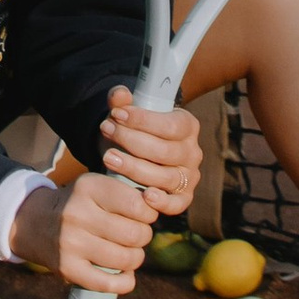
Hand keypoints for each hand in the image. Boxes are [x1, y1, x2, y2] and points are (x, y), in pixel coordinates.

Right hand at [11, 169, 158, 293]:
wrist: (35, 224)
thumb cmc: (80, 205)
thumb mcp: (97, 187)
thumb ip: (127, 194)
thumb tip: (160, 206)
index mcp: (88, 187)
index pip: (138, 204)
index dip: (148, 213)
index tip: (143, 215)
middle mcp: (77, 213)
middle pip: (134, 233)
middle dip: (143, 236)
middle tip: (136, 235)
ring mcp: (71, 242)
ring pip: (126, 259)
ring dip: (136, 258)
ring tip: (130, 253)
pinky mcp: (68, 268)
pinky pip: (110, 284)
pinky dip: (126, 282)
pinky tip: (126, 275)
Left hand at [100, 84, 200, 218]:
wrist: (135, 156)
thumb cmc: (134, 131)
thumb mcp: (127, 114)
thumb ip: (122, 102)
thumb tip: (119, 94)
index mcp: (187, 126)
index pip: (170, 125)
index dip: (142, 120)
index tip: (116, 114)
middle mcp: (192, 152)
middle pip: (164, 151)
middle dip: (131, 141)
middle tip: (106, 131)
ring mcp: (189, 177)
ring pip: (166, 177)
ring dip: (134, 168)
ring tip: (108, 158)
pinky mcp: (182, 198)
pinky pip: (176, 204)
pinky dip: (161, 202)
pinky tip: (144, 196)